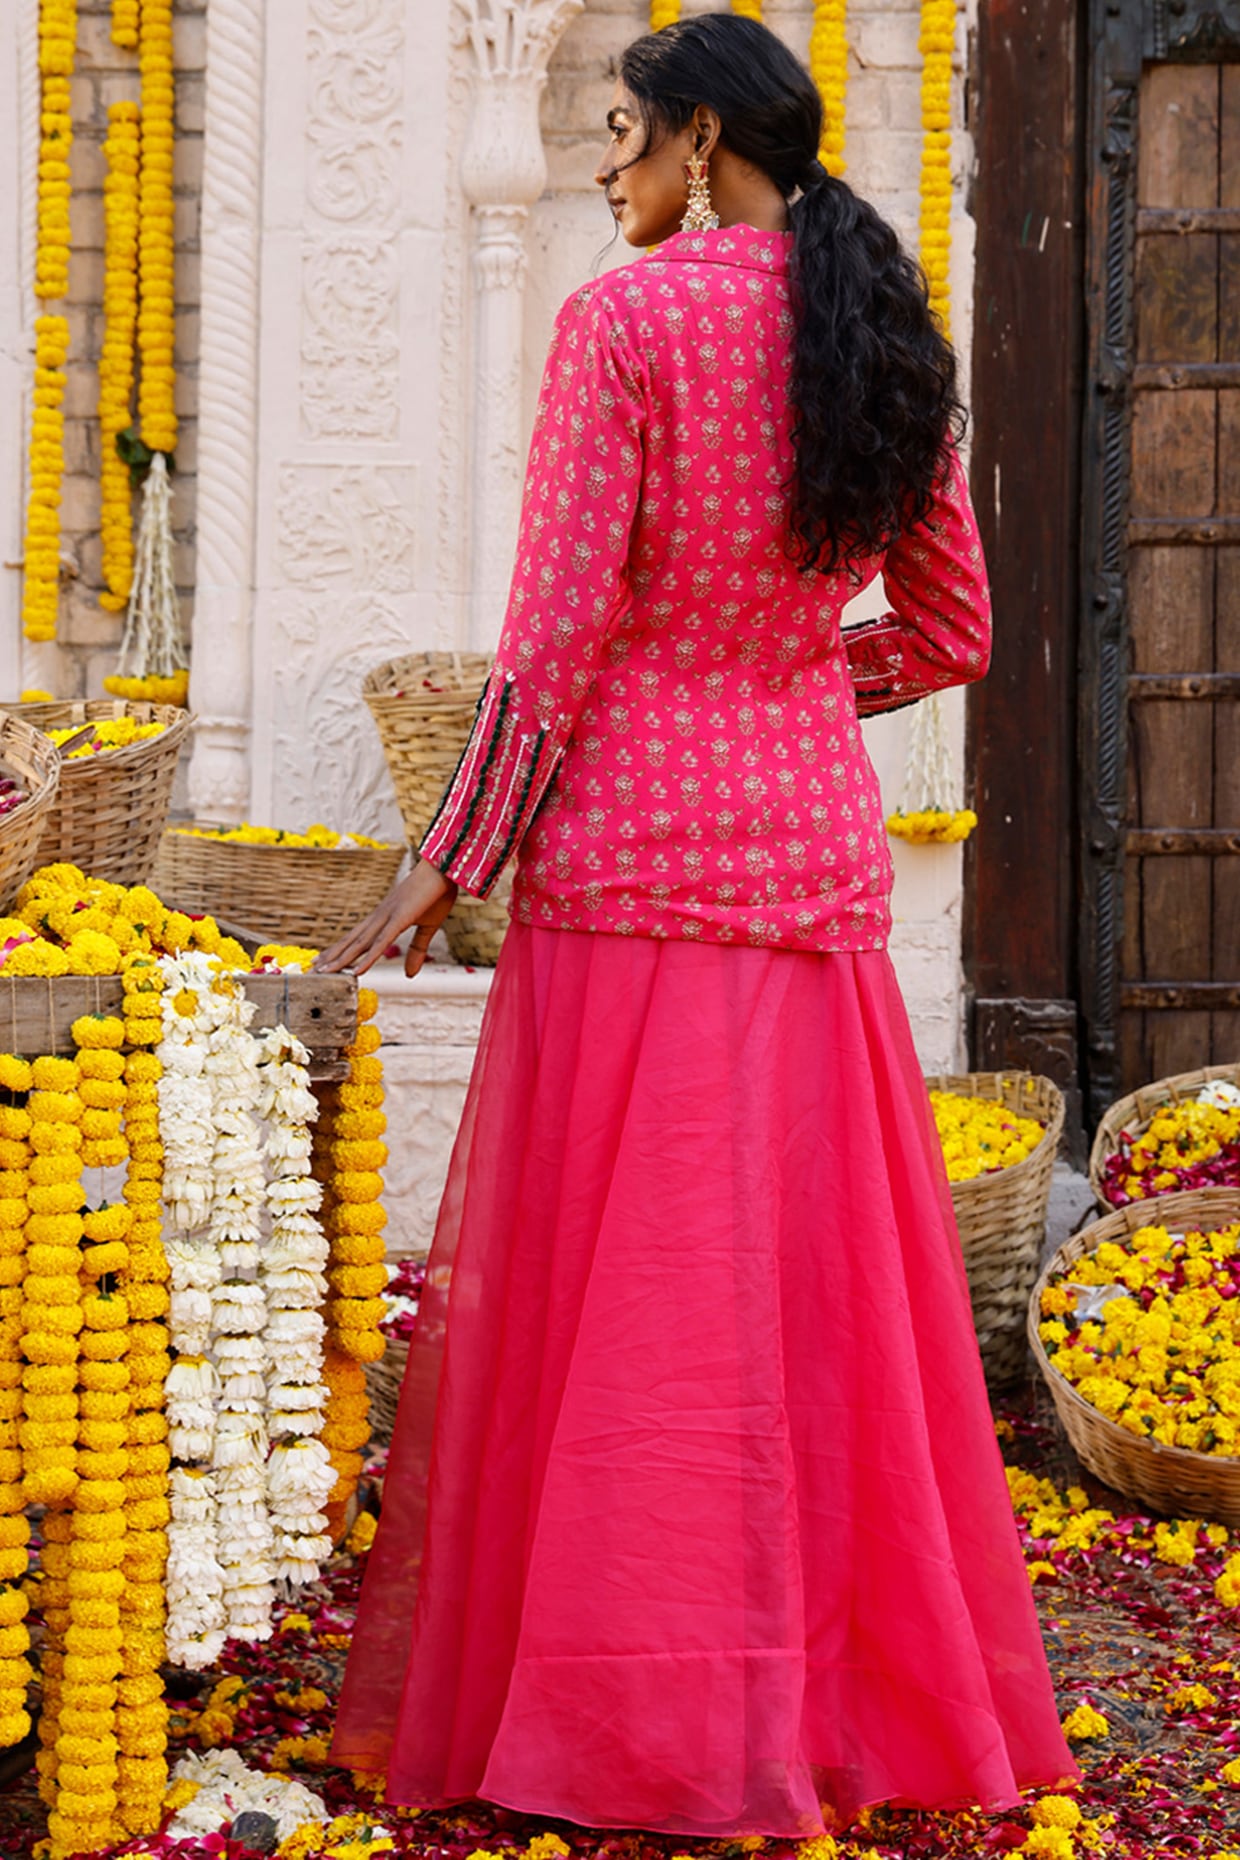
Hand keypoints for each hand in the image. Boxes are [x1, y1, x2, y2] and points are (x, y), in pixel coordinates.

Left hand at [313, 858, 457, 976]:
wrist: (446, 868)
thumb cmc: (437, 893)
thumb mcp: (428, 927)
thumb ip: (417, 950)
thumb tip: (410, 975)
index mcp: (384, 917)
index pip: (357, 937)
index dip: (340, 950)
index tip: (324, 961)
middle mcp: (380, 917)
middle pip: (351, 941)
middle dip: (332, 957)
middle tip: (312, 970)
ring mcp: (387, 917)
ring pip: (359, 944)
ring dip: (341, 959)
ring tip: (323, 972)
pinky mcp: (399, 919)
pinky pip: (381, 943)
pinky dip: (367, 958)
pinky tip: (356, 971)